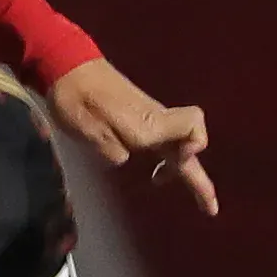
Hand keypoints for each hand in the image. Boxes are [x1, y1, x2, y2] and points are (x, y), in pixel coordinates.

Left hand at [47, 58, 214, 215]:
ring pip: (178, 148)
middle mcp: (155, 121)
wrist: (66, 68)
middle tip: (210, 209)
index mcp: (148, 122)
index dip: (194, 144)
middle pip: (190, 147)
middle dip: (199, 179)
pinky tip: (156, 173)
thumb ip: (112, 149)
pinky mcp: (137, 119)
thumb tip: (126, 159)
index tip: (176, 160)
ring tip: (182, 194)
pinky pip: (163, 144)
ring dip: (183, 171)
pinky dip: (167, 161)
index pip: (193, 124)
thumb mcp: (88, 127)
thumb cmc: (76, 98)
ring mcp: (148, 119)